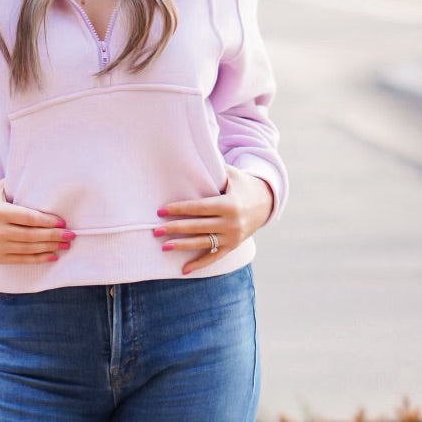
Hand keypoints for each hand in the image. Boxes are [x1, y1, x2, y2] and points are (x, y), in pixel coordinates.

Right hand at [0, 179, 72, 264]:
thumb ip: (17, 185)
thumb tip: (43, 177)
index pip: (29, 218)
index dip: (48, 222)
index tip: (63, 223)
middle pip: (31, 235)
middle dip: (54, 236)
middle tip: (71, 235)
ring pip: (28, 249)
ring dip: (50, 248)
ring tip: (65, 245)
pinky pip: (21, 260)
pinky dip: (39, 258)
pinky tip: (52, 255)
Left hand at [153, 169, 273, 274]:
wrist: (266, 203)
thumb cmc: (241, 185)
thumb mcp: (231, 174)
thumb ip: (213, 168)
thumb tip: (191, 152)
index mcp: (229, 204)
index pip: (199, 208)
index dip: (179, 209)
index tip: (161, 211)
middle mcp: (231, 222)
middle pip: (198, 227)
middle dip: (176, 229)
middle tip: (155, 231)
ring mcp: (232, 237)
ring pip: (204, 243)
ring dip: (183, 246)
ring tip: (164, 247)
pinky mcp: (233, 247)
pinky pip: (214, 257)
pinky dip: (199, 264)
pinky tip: (184, 270)